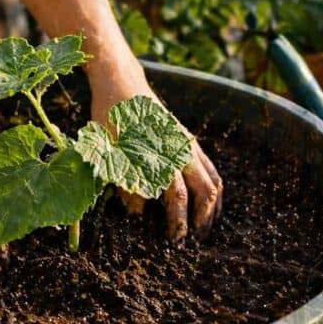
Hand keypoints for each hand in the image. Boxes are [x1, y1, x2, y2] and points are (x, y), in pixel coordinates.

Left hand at [89, 73, 223, 241]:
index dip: (178, 221)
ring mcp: (187, 144)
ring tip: (206, 225)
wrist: (121, 83)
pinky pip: (209, 167)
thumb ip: (125, 183)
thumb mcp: (110, 151)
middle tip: (194, 240)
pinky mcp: (187, 139)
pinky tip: (207, 199)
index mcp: (162, 155)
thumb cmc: (111, 117)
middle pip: (204, 190)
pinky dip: (212, 187)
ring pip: (213, 179)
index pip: (178, 196)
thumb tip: (137, 213)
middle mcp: (180, 150)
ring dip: (212, 205)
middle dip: (202, 218)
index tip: (174, 240)